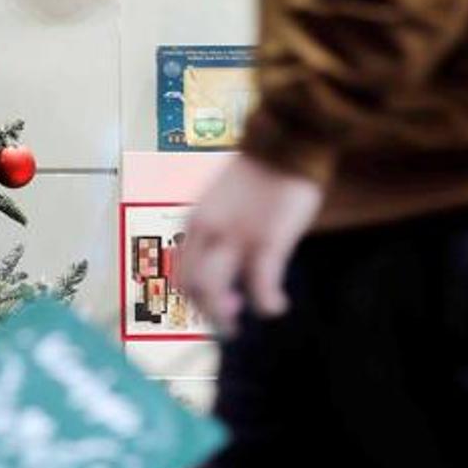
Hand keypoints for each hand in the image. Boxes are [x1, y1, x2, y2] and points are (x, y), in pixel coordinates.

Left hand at [180, 155, 323, 335]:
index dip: (194, 298)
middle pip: (191, 287)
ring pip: (213, 292)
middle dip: (206, 313)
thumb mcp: (224, 201)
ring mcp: (235, 237)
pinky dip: (266, 303)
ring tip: (242, 327)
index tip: (215, 306)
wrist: (286, 140)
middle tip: (229, 327)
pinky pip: (260, 285)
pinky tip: (278, 307)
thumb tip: (228, 261)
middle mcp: (207, 232)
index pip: (181, 272)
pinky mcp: (266, 240)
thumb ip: (220, 230)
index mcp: (195, 222)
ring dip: (224, 317)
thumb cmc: (262, 171)